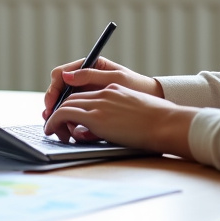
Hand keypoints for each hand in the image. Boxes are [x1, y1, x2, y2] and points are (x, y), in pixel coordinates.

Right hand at [42, 56, 161, 120]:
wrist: (155, 108)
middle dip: (54, 107)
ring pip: (66, 106)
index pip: (61, 75)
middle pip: (60, 92)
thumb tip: (67, 76)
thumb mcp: (116, 79)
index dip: (53, 89)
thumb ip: (91, 76)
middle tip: (50, 120)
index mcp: (89, 67)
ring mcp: (87, 95)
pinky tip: (75, 131)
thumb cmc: (138, 87)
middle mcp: (84, 80)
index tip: (51, 103)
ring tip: (63, 128)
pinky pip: (76, 115)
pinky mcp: (92, 109)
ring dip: (62, 117)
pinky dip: (73, 124)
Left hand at [43, 84, 196, 157]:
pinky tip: (51, 130)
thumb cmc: (161, 123)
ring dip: (55, 118)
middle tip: (55, 126)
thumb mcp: (137, 111)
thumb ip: (118, 114)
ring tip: (52, 131)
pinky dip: (54, 121)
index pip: (85, 94)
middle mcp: (105, 93)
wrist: (168, 124)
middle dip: (60, 111)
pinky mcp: (96, 116)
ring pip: (65, 105)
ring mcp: (100, 103)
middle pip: (72, 97)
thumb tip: (107, 127)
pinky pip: (64, 114)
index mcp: (115, 89)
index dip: (73, 105)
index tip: (68, 118)